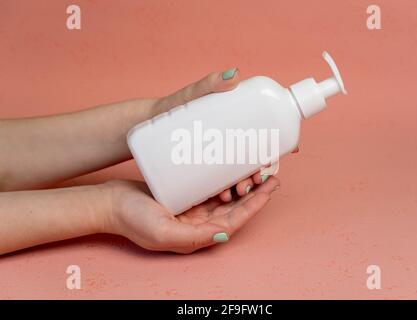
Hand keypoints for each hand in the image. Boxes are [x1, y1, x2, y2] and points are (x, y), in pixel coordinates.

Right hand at [101, 174, 279, 253]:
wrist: (109, 203)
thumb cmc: (131, 219)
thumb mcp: (161, 232)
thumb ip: (194, 237)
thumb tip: (224, 235)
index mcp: (196, 236)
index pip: (234, 221)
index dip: (254, 206)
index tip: (270, 189)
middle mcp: (198, 225)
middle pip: (234, 209)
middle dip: (254, 194)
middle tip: (270, 176)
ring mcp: (191, 210)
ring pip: (224, 199)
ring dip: (241, 186)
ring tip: (255, 170)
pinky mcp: (184, 196)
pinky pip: (209, 188)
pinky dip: (223, 180)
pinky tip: (230, 168)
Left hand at [150, 68, 297, 200]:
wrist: (145, 124)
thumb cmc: (172, 106)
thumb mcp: (193, 95)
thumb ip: (211, 84)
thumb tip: (236, 74)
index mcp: (236, 127)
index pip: (261, 142)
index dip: (271, 153)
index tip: (269, 163)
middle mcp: (229, 146)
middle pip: (251, 163)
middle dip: (256, 177)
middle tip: (251, 182)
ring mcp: (215, 160)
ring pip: (236, 177)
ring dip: (243, 188)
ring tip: (233, 193)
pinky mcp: (201, 171)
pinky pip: (218, 184)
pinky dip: (225, 192)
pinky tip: (224, 198)